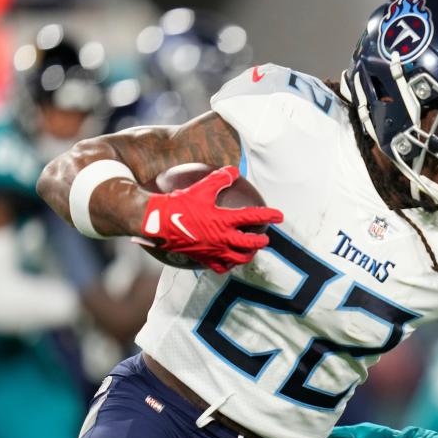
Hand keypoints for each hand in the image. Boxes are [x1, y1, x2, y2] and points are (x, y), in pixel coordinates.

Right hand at [141, 166, 283, 273]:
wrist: (157, 223)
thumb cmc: (178, 204)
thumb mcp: (200, 188)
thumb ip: (219, 179)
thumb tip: (234, 171)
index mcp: (223, 220)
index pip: (252, 217)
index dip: (268, 215)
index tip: (280, 216)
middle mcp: (221, 238)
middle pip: (249, 244)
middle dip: (261, 242)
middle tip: (265, 238)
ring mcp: (213, 251)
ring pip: (238, 259)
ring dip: (248, 255)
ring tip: (251, 252)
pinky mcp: (203, 258)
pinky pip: (220, 267)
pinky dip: (228, 265)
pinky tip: (229, 261)